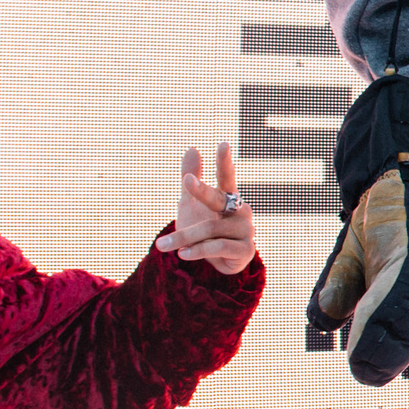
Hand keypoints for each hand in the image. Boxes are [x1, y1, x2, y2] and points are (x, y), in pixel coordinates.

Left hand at [156, 144, 256, 274]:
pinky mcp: (246, 250)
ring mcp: (246, 230)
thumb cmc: (207, 229)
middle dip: (202, 191)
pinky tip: (182, 253)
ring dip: (184, 237)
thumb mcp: (194, 204)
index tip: (222, 144)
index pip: (226, 176)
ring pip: (210, 229)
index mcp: (230, 197)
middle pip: (217, 199)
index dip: (224, 161)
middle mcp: (241, 210)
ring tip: (162, 245)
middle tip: (186, 180)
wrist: (220, 264)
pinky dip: (197, 250)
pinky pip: (217, 247)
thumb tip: (193, 148)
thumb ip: (193, 177)